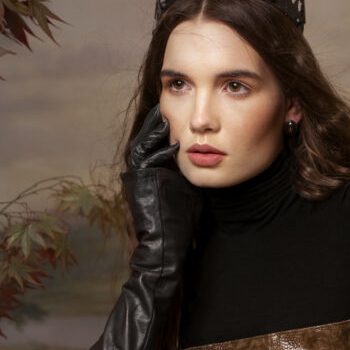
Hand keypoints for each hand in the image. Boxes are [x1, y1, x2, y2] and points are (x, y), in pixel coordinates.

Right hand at [121, 103, 203, 266]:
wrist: (167, 244)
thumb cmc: (182, 222)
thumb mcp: (191, 190)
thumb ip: (194, 173)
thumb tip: (211, 158)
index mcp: (156, 171)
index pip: (159, 142)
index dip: (168, 128)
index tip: (181, 114)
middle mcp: (144, 170)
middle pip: (148, 138)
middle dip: (157, 122)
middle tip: (167, 105)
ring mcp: (139, 175)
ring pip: (143, 144)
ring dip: (154, 129)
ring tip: (165, 113)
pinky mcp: (138, 181)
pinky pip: (146, 159)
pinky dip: (158, 148)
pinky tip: (173, 140)